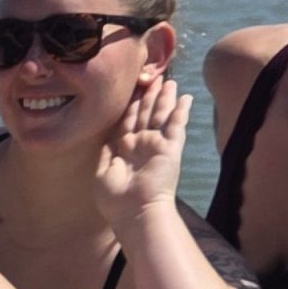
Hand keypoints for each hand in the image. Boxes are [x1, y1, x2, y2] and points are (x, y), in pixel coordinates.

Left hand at [95, 77, 190, 229]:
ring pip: (160, 114)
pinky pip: (176, 125)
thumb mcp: (102, 172)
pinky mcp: (170, 148)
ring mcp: (156, 145)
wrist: (135, 212)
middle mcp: (141, 144)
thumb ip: (105, 151)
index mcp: (123, 149)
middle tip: (152, 76)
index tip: (131, 88)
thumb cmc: (115, 199)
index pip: (127, 120)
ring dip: (164, 97)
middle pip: (144, 113)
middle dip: (148, 95)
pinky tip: (186, 97)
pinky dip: (181, 111)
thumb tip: (105, 135)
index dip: (130, 104)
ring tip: (168, 80)